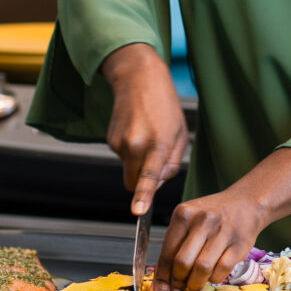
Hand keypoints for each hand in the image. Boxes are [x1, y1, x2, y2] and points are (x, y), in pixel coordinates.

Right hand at [101, 43, 187, 217]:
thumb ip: (173, 163)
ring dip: (137, 162)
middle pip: (133, 183)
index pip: (150, 176)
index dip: (143, 196)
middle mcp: (135, 144)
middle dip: (142, 182)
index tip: (137, 211)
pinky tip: (137, 130)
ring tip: (147, 136)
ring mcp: (120, 143)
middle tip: (155, 159)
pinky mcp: (110, 140)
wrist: (138, 79)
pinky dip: (130, 151)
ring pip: (128, 170)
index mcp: (158, 143)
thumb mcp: (180, 133)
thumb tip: (158, 183)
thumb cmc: (165, 105)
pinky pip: (122, 157)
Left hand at [153, 186, 269, 290]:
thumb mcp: (190, 220)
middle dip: (178, 282)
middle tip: (180, 289)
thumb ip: (175, 245)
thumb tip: (162, 280)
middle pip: (182, 262)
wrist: (246, 203)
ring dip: (196, 283)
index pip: (167, 253)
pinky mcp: (239, 244)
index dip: (162, 278)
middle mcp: (202, 220)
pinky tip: (213, 275)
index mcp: (184, 214)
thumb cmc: (213, 215)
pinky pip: (222, 270)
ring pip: (202, 268)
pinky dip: (214, 279)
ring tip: (195, 284)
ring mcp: (222, 231)